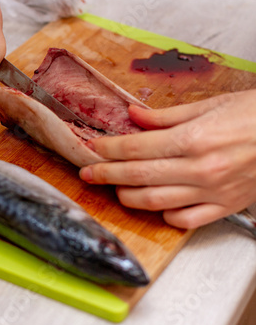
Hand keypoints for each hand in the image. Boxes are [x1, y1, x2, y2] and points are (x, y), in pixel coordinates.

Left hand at [79, 89, 255, 228]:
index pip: (135, 147)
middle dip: (105, 175)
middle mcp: (199, 169)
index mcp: (193, 139)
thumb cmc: (255, 115)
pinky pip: (184, 219)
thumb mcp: (210, 105)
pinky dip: (164, 214)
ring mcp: (211, 192)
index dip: (108, 149)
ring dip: (127, 196)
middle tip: (86, 173)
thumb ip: (166, 116)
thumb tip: (134, 116)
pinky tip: (154, 204)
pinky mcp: (223, 207)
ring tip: (115, 189)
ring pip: (154, 202)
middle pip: (137, 176)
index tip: (92, 147)